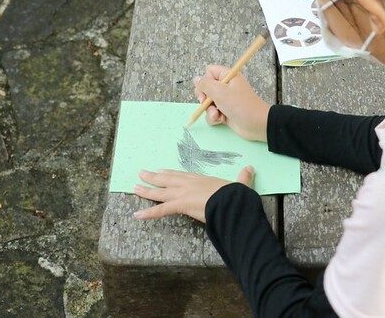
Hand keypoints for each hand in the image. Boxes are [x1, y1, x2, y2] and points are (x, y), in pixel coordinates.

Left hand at [133, 166, 254, 222]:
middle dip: (153, 177)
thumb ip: (243, 178)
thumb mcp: (239, 185)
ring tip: (134, 187)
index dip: (169, 173)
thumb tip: (250, 169)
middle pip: (166, 179)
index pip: (180, 175)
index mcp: (199, 179)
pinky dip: (148, 213)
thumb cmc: (233, 194)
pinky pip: (160, 210)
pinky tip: (137, 215)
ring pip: (159, 191)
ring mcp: (182, 193)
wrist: (229, 200)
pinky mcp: (180, 204)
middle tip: (141, 173)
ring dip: (146, 190)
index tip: (161, 171)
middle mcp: (188, 183)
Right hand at [194, 66, 269, 141]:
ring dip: (210, 111)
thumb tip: (196, 79)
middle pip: (205, 88)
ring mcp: (225, 100)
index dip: (205, 81)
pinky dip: (214, 118)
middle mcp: (226, 86)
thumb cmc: (240, 105)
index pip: (209, 72)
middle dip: (205, 99)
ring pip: (208, 103)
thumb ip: (205, 84)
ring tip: (217, 115)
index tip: (207, 90)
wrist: (256, 124)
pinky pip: (212, 113)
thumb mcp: (220, 92)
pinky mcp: (225, 112)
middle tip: (208, 103)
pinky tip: (221, 120)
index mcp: (227, 76)